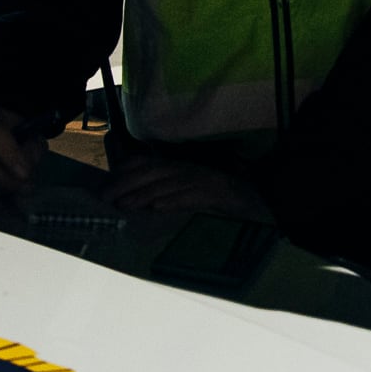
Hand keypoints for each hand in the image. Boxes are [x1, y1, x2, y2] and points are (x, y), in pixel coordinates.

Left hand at [106, 157, 276, 224]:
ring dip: (145, 195)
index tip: (107, 186)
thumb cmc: (226, 202)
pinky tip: (159, 208)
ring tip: (126, 206)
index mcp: (185, 169)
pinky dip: (174, 201)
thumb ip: (172, 195)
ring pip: (169, 184)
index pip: (150, 163)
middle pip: (153, 172)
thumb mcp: (194, 194)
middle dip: (127, 184)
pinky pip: (193, 196)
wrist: (263, 203)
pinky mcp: (218, 194)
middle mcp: (192, 170)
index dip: (126, 171)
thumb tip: (144, 204)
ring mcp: (205, 180)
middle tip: (107, 199)